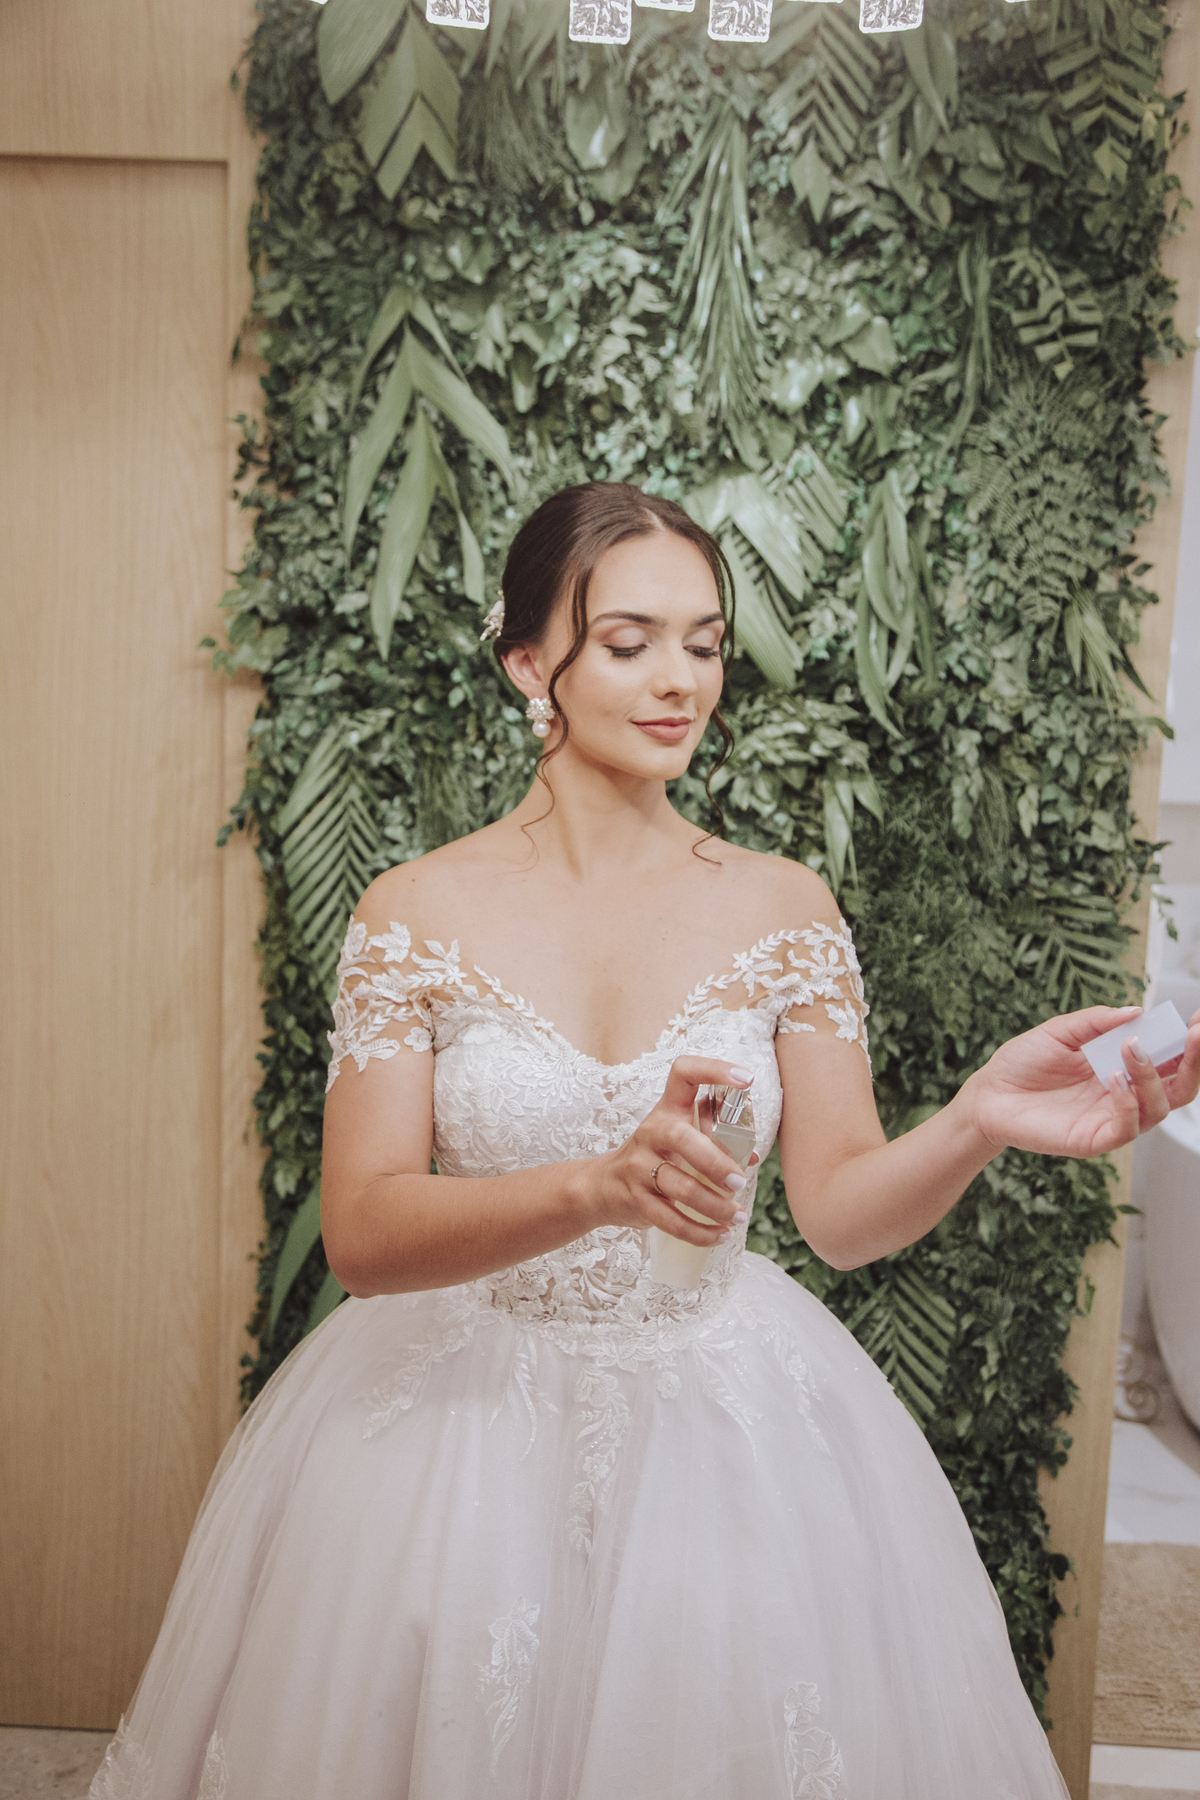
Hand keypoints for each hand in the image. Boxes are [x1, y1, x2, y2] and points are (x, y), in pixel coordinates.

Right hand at [592, 1057, 753, 1243]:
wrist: (601, 1187)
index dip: (714, 1070)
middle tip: (739, 1181)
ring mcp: (639, 1167)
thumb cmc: (652, 1158)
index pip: (684, 1074)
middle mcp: (651, 1133)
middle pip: (680, 1137)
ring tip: (736, 1216)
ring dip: (714, 1206)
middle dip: (715, 1161)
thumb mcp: (675, 1138)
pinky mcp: (636, 1200)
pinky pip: (669, 1220)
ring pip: (679, 1187)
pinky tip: (720, 1236)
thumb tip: (749, 1156)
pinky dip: (699, 1232)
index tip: (745, 1078)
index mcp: (666, 1110)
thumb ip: (711, 1140)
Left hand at [968, 1004, 1199, 1159]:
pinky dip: (1128, 1102)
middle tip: (1195, 1034)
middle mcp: (1125, 1095)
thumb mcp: (1060, 1032)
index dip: (1190, 1043)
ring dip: (1153, 1076)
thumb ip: (1096, 1022)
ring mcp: (1111, 1119)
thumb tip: (1136, 1010)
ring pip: (1158, 1108)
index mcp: (1122, 1067)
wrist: (987, 1094)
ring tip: (1134, 1049)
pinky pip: (1126, 1128)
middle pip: (1179, 1088)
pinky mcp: (1093, 1140)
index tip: (1199, 1021)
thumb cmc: (1022, 1063)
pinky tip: (1115, 1079)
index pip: (1170, 1059)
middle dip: (1193, 1062)